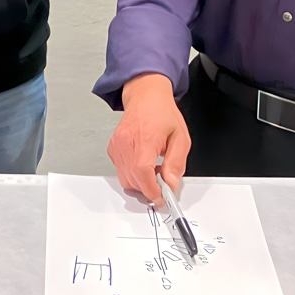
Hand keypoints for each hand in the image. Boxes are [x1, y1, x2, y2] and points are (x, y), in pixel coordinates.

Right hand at [107, 73, 189, 204]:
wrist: (145, 96)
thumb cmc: (162, 113)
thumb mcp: (181, 138)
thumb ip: (176, 164)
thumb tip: (171, 184)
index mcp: (145, 139)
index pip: (142, 172)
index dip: (151, 190)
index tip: (161, 197)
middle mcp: (127, 143)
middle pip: (132, 180)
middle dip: (148, 188)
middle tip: (162, 181)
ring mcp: (117, 146)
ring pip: (125, 178)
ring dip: (140, 182)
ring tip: (154, 169)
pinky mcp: (112, 148)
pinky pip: (121, 171)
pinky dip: (132, 173)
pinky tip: (144, 163)